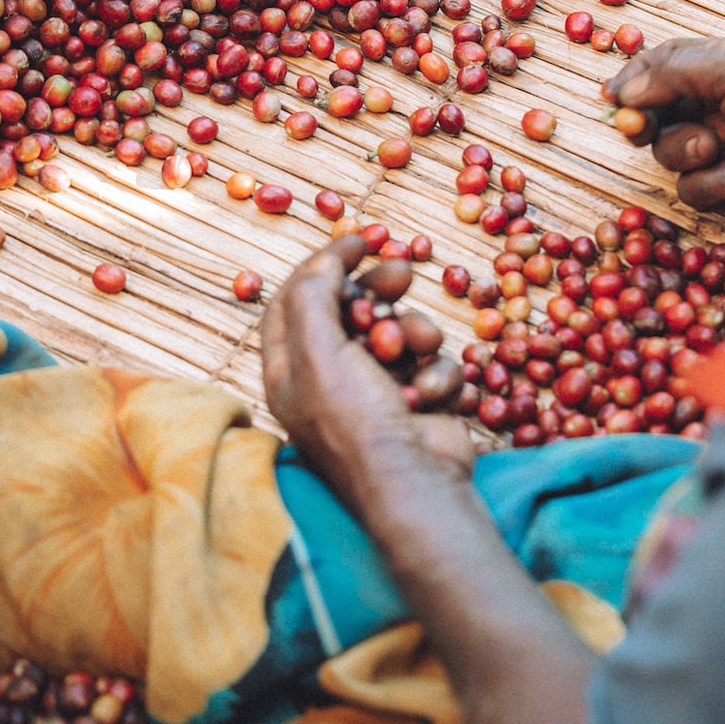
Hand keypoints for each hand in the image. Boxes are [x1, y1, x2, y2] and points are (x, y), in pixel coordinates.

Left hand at [261, 236, 473, 525]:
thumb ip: (314, 295)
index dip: (325, 264)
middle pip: (351, 309)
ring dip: (413, 334)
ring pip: (400, 332)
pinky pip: (431, 364)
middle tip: (401, 273)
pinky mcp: (419, 402)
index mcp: (290, 370)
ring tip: (418, 349)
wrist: (413, 485)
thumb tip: (326, 260)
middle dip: (378, 291)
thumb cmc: (355, 421)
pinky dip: (434, 375)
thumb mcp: (318, 350)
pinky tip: (427, 398)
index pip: (296, 300)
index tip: (359, 239)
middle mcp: (329, 380)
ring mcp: (376, 392)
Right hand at [605, 34, 724, 209]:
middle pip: (657, 111)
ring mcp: (723, 145)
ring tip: (719, 149)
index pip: (667, 63)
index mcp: (724, 64)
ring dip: (688, 152)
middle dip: (649, 121)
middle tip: (640, 128)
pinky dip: (712, 182)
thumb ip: (677, 70)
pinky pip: (692, 188)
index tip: (614, 97)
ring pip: (669, 153)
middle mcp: (720, 103)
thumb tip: (628, 90)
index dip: (637, 77)